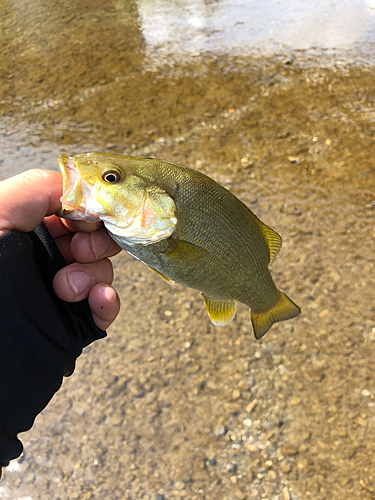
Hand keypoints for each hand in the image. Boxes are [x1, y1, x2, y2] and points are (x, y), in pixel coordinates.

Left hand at [0, 169, 120, 329]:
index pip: (70, 208)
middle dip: (95, 242)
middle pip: (93, 236)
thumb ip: (35, 188)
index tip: (87, 218)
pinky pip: (107, 303)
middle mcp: (44, 258)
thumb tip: (79, 189)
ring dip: (94, 275)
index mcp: (24, 231)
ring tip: (67, 290)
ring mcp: (63, 289)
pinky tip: (98, 300)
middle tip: (81, 251)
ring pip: (103, 268)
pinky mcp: (77, 319)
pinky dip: (108, 300)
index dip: (87, 209)